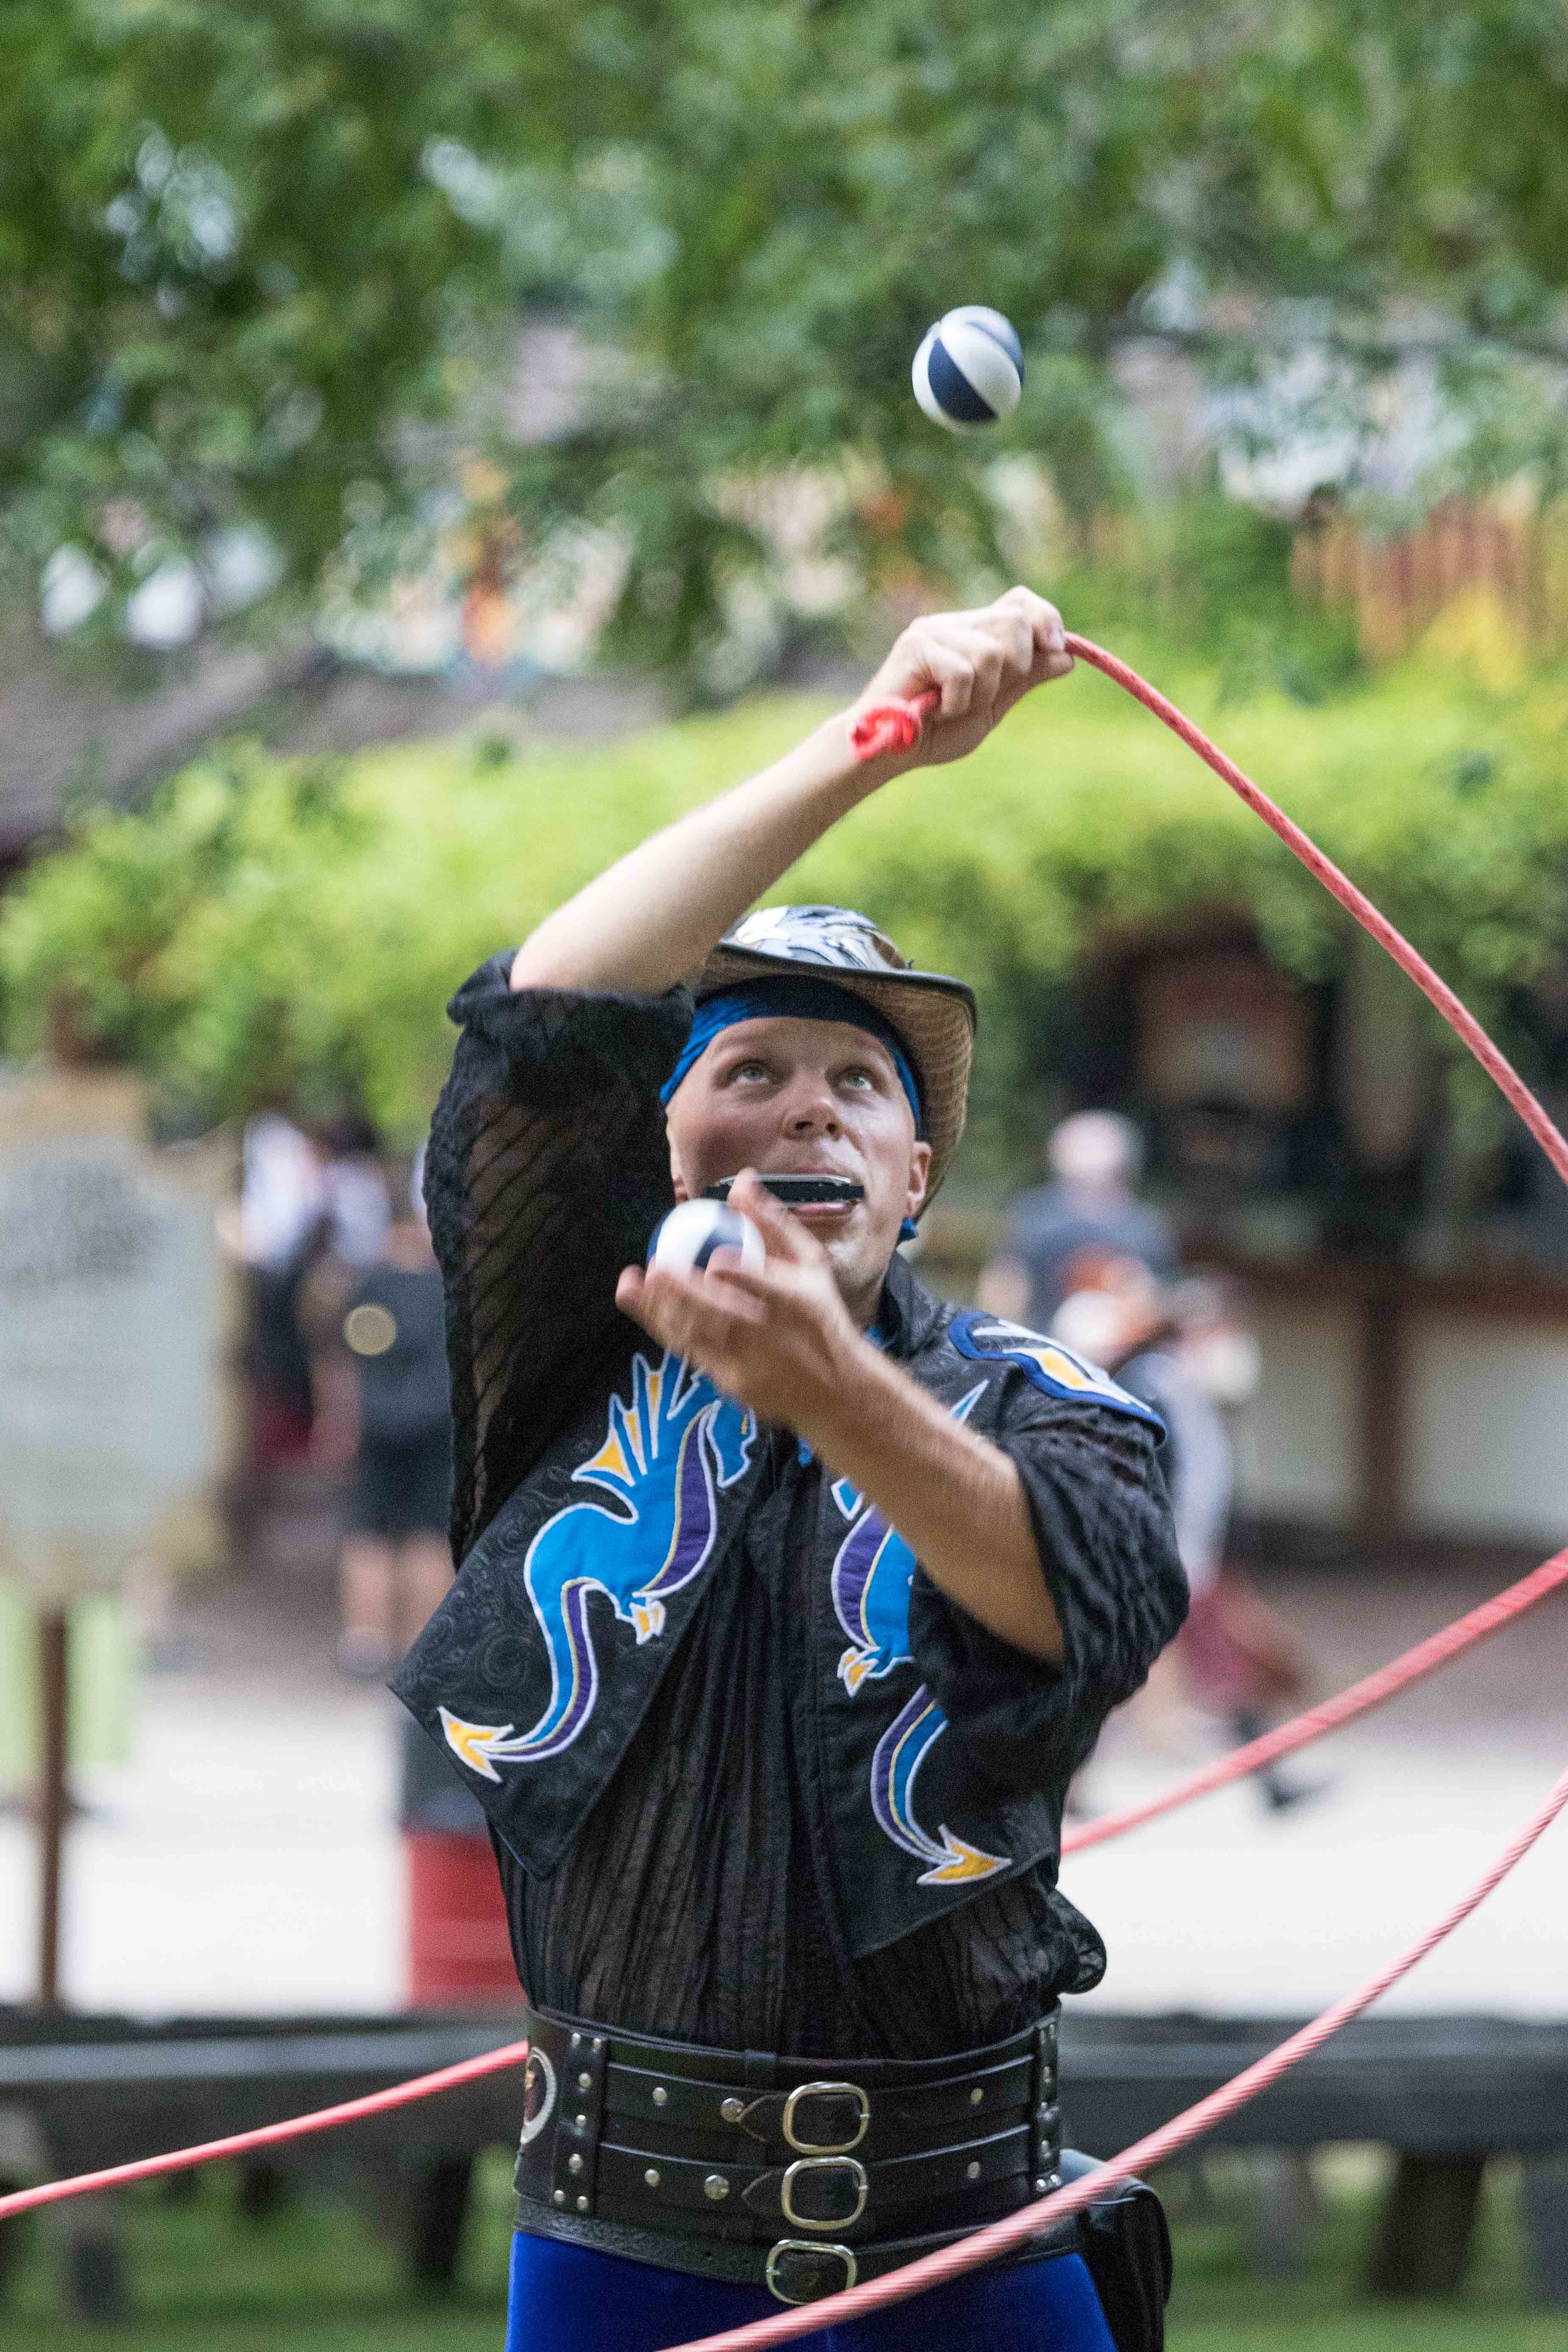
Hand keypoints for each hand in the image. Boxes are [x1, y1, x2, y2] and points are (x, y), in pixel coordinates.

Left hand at [615, 1171, 865, 1432]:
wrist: (832, 1389)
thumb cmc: (819, 1316)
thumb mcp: (811, 1265)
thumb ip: (772, 1223)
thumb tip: (740, 1181)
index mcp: (798, 1302)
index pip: (762, 1285)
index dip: (735, 1273)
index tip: (714, 1262)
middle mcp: (772, 1335)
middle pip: (721, 1313)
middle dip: (684, 1292)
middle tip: (656, 1267)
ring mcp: (749, 1364)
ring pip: (698, 1336)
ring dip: (662, 1310)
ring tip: (636, 1285)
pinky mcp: (732, 1385)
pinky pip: (692, 1353)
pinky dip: (666, 1329)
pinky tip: (646, 1308)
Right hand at [850, 586, 1072, 769]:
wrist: (890, 753)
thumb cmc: (934, 733)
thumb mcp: (992, 707)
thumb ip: (1024, 681)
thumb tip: (1067, 657)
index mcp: (973, 632)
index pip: (1019, 602)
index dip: (1046, 619)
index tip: (1055, 648)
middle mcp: (954, 623)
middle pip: (1014, 621)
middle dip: (1015, 667)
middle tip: (983, 697)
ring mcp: (933, 630)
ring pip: (993, 651)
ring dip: (982, 694)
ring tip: (952, 708)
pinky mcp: (916, 646)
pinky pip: (964, 672)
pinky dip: (958, 703)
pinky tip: (935, 711)